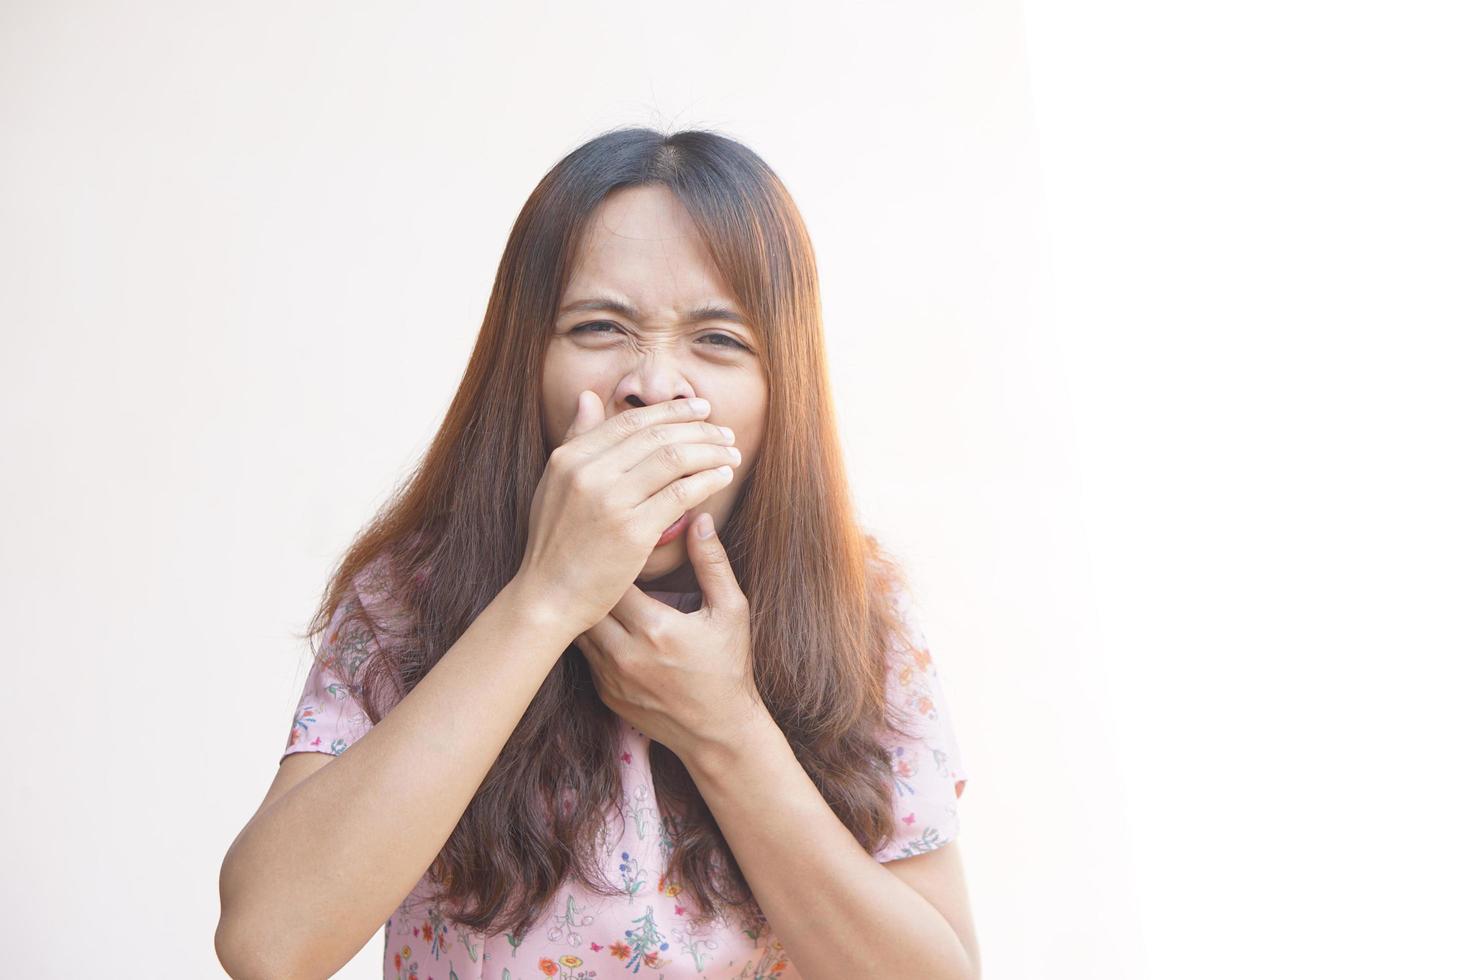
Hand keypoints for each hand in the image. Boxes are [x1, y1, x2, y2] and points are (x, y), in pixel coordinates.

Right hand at [516, 391, 741, 633]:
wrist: (547, 597)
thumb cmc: (555, 544)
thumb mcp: (554, 483)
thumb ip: (576, 439)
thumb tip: (589, 396)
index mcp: (569, 457)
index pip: (630, 421)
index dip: (671, 411)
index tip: (700, 409)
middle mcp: (589, 472)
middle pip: (657, 435)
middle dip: (699, 428)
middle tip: (724, 431)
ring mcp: (611, 501)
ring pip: (675, 458)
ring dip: (711, 450)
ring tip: (731, 452)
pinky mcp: (633, 531)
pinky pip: (682, 492)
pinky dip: (708, 479)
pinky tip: (723, 477)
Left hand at [573, 509, 768, 761]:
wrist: (718, 732)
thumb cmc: (729, 667)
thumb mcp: (730, 611)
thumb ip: (712, 563)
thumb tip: (697, 518)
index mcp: (656, 628)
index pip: (615, 576)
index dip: (616, 556)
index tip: (623, 543)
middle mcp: (625, 654)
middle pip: (588, 601)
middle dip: (595, 580)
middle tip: (602, 559)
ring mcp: (610, 677)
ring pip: (579, 628)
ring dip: (588, 608)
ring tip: (597, 586)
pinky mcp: (604, 693)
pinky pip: (586, 654)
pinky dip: (591, 635)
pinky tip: (604, 621)